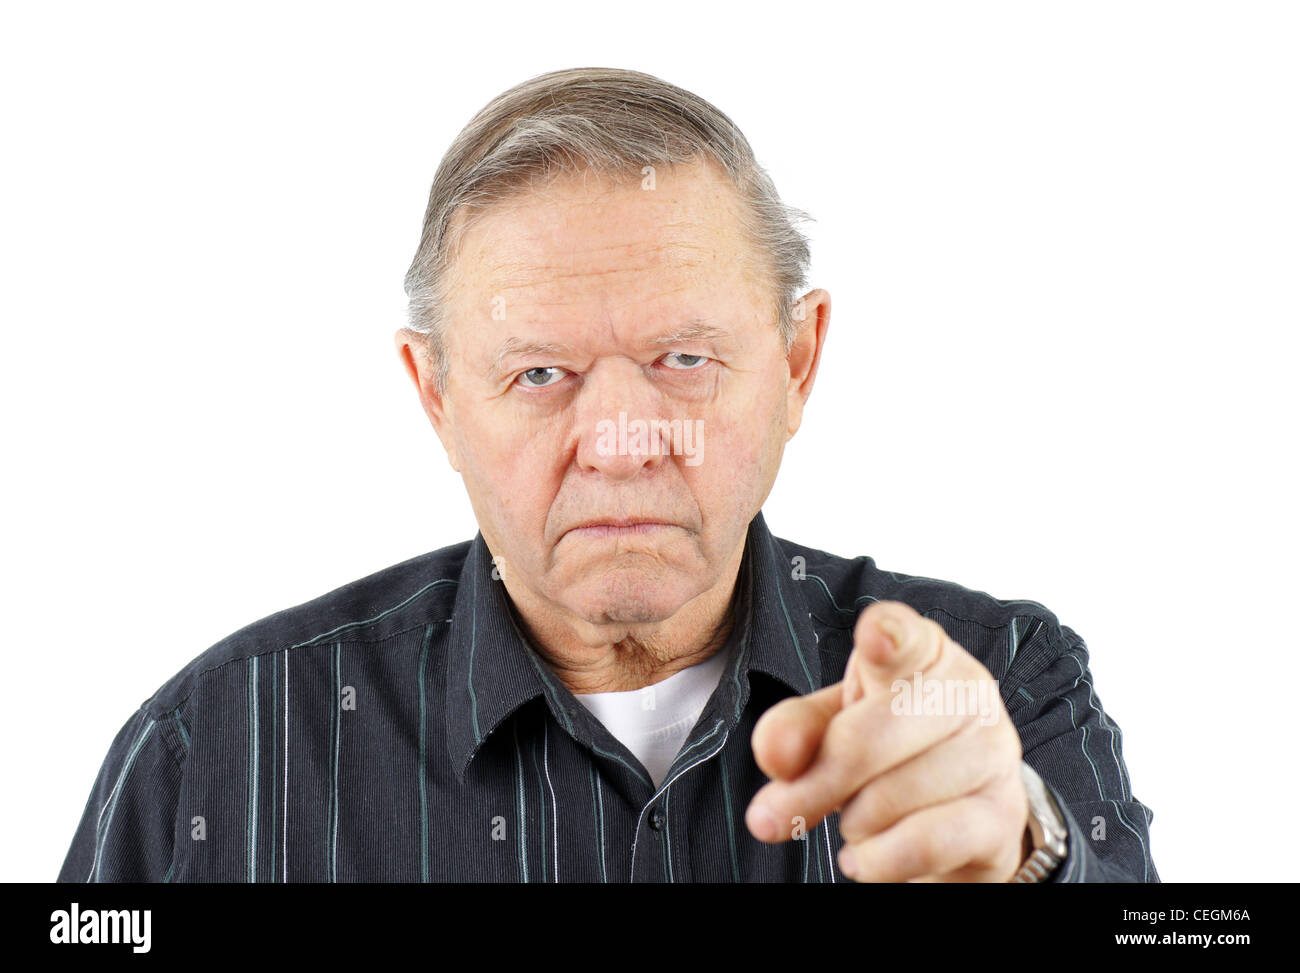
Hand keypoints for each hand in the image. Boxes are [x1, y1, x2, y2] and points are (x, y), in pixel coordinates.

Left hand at [745, 600, 1029, 881]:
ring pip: (889, 798)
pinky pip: (923, 844)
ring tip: (860, 820)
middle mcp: (967, 692)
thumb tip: (774, 755)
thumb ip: (795, 730)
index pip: (903, 638)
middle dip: (815, 785)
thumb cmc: (892, 752)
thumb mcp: (833, 727)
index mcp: (922, 653)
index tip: (874, 635)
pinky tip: (867, 857)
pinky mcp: (1000, 816)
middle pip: (866, 738)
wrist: (959, 820)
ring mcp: (992, 752)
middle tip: (775, 814)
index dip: (888, 635)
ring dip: (854, 823)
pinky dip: (878, 859)